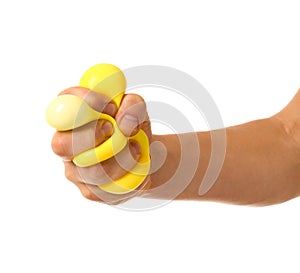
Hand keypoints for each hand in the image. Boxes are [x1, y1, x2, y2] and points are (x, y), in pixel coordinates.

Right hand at [51, 86, 151, 203]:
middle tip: (114, 130)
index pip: (64, 103)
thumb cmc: (132, 127)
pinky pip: (108, 189)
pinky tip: (137, 168)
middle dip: (92, 137)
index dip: (85, 102)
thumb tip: (124, 122)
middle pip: (61, 144)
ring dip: (123, 159)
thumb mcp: (137, 110)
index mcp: (72, 115)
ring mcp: (74, 170)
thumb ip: (132, 106)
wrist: (143, 155)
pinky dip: (129, 176)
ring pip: (93, 170)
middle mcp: (65, 143)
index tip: (112, 107)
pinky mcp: (88, 191)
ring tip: (137, 149)